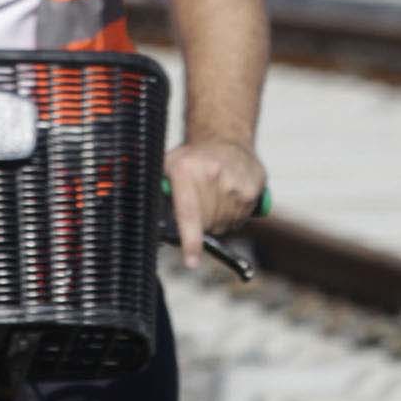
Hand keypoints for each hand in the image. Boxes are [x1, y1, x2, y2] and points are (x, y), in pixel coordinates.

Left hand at [163, 140, 265, 270]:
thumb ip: (158, 191)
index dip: (191, 241)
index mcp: (186, 170)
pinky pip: (240, 220)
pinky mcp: (253, 189)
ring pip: (223, 225)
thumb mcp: (168, 166)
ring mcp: (235, 184)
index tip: (191, 262)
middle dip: (199, 224)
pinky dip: (233, 216)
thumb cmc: (193, 159)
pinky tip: (229, 197)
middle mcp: (212, 176)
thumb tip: (147, 220)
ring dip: (217, 221)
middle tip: (198, 205)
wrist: (227, 138)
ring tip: (214, 198)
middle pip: (205, 225)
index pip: (188, 213)